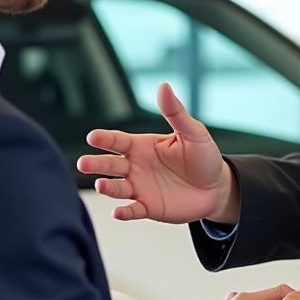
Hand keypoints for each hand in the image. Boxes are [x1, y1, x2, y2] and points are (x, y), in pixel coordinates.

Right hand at [77, 82, 238, 224]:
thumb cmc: (203, 157)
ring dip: (107, 187)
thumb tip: (164, 86)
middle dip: (96, 164)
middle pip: (110, 164)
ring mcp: (140, 187)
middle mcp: (136, 166)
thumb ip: (175, 112)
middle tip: (83, 163)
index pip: (118, 141)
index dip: (105, 139)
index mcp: (142, 146)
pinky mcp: (149, 207)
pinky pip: (133, 210)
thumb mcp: (193, 132)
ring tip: (100, 185)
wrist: (216, 188)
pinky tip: (118, 212)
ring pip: (117, 188)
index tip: (92, 136)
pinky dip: (125, 212)